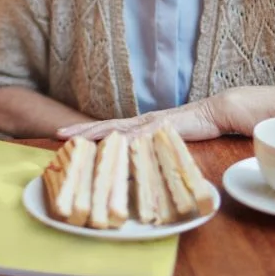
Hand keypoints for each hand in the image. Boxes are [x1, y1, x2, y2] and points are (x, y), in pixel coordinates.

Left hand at [55, 98, 225, 141]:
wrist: (217, 112)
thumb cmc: (195, 127)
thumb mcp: (167, 141)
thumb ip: (152, 149)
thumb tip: (138, 163)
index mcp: (140, 124)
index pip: (108, 128)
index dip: (86, 131)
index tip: (65, 135)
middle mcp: (141, 121)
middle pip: (105, 125)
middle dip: (81, 130)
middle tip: (57, 133)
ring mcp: (151, 122)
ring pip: (118, 128)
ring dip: (96, 133)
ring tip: (76, 138)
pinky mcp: (163, 127)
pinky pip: (142, 135)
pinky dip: (128, 140)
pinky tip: (115, 145)